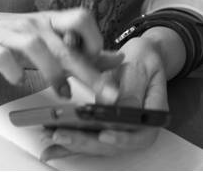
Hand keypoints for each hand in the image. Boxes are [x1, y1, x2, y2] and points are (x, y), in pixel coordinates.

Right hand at [0, 6, 121, 98]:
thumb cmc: (16, 36)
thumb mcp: (49, 39)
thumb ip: (81, 51)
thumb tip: (118, 59)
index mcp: (51, 21)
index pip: (81, 17)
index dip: (94, 38)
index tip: (99, 61)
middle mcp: (35, 25)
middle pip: (64, 44)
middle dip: (87, 69)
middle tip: (104, 93)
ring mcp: (12, 35)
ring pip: (37, 47)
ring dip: (53, 72)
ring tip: (64, 93)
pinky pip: (4, 58)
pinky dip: (13, 70)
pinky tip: (18, 80)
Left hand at [41, 35, 167, 159]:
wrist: (142, 56)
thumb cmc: (144, 59)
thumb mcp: (140, 67)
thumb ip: (132, 89)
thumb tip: (121, 109)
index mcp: (151, 115)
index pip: (139, 135)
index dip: (121, 138)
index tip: (103, 134)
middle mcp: (135, 128)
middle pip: (112, 144)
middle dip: (85, 142)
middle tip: (62, 135)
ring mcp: (119, 129)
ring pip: (96, 144)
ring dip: (73, 143)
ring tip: (51, 137)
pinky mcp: (105, 126)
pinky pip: (88, 136)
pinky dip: (70, 141)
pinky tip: (52, 147)